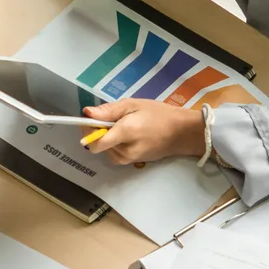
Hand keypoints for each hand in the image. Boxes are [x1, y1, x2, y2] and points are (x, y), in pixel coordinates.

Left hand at [81, 99, 204, 164]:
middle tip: (113, 119)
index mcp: (124, 134)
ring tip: (125, 125)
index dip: (87, 131)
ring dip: (108, 138)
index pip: (94, 143)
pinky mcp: (132, 163)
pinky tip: (129, 135)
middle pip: (98, 145)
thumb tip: (86, 113)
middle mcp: (124, 151)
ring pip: (105, 149)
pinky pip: (115, 153)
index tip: (91, 120)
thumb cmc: (158, 115)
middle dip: (99, 132)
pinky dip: (116, 144)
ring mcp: (128, 160)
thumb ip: (109, 111)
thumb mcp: (133, 105)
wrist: (182, 133)